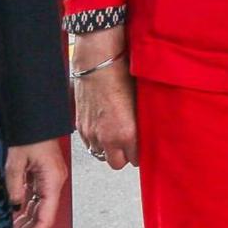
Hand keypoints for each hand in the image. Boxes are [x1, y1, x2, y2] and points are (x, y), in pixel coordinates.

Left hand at [5, 140, 67, 227]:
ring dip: (24, 225)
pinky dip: (23, 211)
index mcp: (52, 180)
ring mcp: (48, 179)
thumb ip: (14, 186)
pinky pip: (33, 199)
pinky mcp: (41, 175)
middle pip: (42, 217)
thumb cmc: (29, 132)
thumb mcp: (15, 160)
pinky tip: (13, 220)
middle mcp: (53, 182)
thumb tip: (14, 208)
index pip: (45, 218)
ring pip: (38, 209)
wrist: (33, 115)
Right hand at [71, 25, 138, 170]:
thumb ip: (142, 124)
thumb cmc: (121, 75)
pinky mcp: (80, 127)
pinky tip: (103, 129)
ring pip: (101, 155)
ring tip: (115, 137)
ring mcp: (91, 134)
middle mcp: (107, 137)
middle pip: (117, 163)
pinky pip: (89, 144)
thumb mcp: (140, 102)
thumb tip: (147, 133)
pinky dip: (96, 141)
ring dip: (108, 149)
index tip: (141, 146)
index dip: (140, 153)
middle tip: (129, 144)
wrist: (97, 63)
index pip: (136, 159)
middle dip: (124, 155)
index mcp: (126, 133)